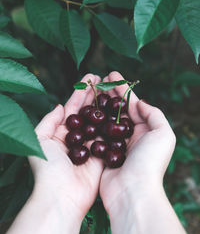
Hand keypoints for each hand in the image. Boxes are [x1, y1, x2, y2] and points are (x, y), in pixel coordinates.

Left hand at [29, 74, 103, 229]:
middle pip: (88, 111)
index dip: (81, 91)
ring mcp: (91, 145)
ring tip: (113, 88)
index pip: (73, 107)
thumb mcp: (40, 139)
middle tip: (104, 78)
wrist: (62, 196)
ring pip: (100, 120)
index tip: (90, 77)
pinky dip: (114, 122)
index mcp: (61, 132)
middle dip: (95, 95)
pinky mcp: (102, 154)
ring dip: (106, 105)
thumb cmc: (48, 168)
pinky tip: (120, 108)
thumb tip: (60, 106)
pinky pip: (109, 135)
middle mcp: (78, 137)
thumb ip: (48, 120)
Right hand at [100, 71, 175, 213]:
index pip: (132, 104)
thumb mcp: (163, 134)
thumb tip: (139, 102)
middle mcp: (130, 136)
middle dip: (108, 93)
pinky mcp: (102, 153)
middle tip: (98, 79)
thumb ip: (154, 114)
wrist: (132, 191)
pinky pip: (95, 133)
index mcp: (145, 130)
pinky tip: (83, 111)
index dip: (122, 88)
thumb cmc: (149, 162)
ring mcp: (115, 144)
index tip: (112, 75)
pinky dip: (90, 122)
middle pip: (117, 109)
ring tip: (89, 91)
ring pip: (105, 119)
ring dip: (98, 105)